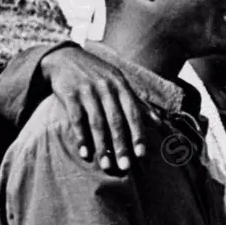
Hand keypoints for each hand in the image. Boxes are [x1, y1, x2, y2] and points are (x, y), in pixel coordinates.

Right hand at [40, 45, 147, 171]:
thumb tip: (159, 123)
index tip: (142, 154)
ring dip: (102, 146)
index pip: (133, 112)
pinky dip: (81, 137)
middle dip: (122, 144)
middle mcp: (106, 88)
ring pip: (97, 122)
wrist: (65, 58)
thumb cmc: (98, 75)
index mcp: (121, 86)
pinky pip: (76, 119)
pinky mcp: (69, 94)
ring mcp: (87, 91)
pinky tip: (85, 154)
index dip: (138, 133)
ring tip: (107, 165)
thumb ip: (138, 103)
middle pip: (116, 120)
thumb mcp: (119, 83)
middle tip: (126, 166)